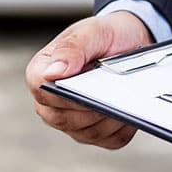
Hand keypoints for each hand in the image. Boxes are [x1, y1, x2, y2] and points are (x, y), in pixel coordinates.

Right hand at [26, 11, 151, 148]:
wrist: (130, 44)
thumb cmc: (106, 36)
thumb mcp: (91, 32)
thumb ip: (71, 49)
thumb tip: (52, 73)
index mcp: (42, 73)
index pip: (41, 90)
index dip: (62, 93)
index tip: (86, 84)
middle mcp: (52, 103)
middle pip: (63, 119)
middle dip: (91, 106)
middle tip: (113, 89)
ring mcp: (73, 122)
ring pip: (89, 132)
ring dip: (110, 115)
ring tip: (124, 94)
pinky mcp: (97, 133)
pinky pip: (110, 139)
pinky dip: (124, 125)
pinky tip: (131, 107)